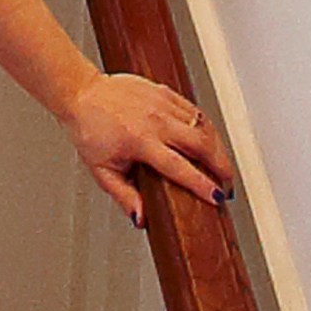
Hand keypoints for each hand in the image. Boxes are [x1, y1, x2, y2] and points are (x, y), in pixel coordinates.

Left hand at [65, 71, 231, 225]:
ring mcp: (161, 103)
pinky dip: (207, 128)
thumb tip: (141, 219)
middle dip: (221, 166)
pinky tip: (210, 141)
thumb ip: (124, 196)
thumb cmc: (90, 130)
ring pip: (202, 126)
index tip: (218, 197)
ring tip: (223, 166)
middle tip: (228, 184)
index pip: (179, 167)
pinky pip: (194, 110)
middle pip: (200, 144)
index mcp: (139, 141)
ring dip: (218, 147)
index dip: (201, 184)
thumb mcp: (101, 171)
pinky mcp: (164, 92)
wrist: (82, 93)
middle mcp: (154, 121)